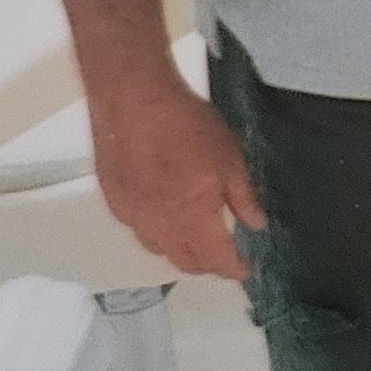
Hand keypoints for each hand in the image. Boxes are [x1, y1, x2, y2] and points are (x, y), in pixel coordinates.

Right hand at [89, 69, 263, 281]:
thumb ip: (243, 198)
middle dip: (207, 265)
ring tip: (196, 239)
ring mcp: (132, 217)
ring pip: (159, 249)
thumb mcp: (230, 158)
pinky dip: (156, 230)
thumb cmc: (183, 124)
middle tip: (223, 257)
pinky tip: (164, 214)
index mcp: (192, 218)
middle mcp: (159, 227)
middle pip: (185, 262)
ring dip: (180, 250)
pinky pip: (139, 229)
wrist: (132, 100)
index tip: (243, 271)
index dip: (233, 269)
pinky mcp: (114, 202)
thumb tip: (256, 223)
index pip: (216, 260)